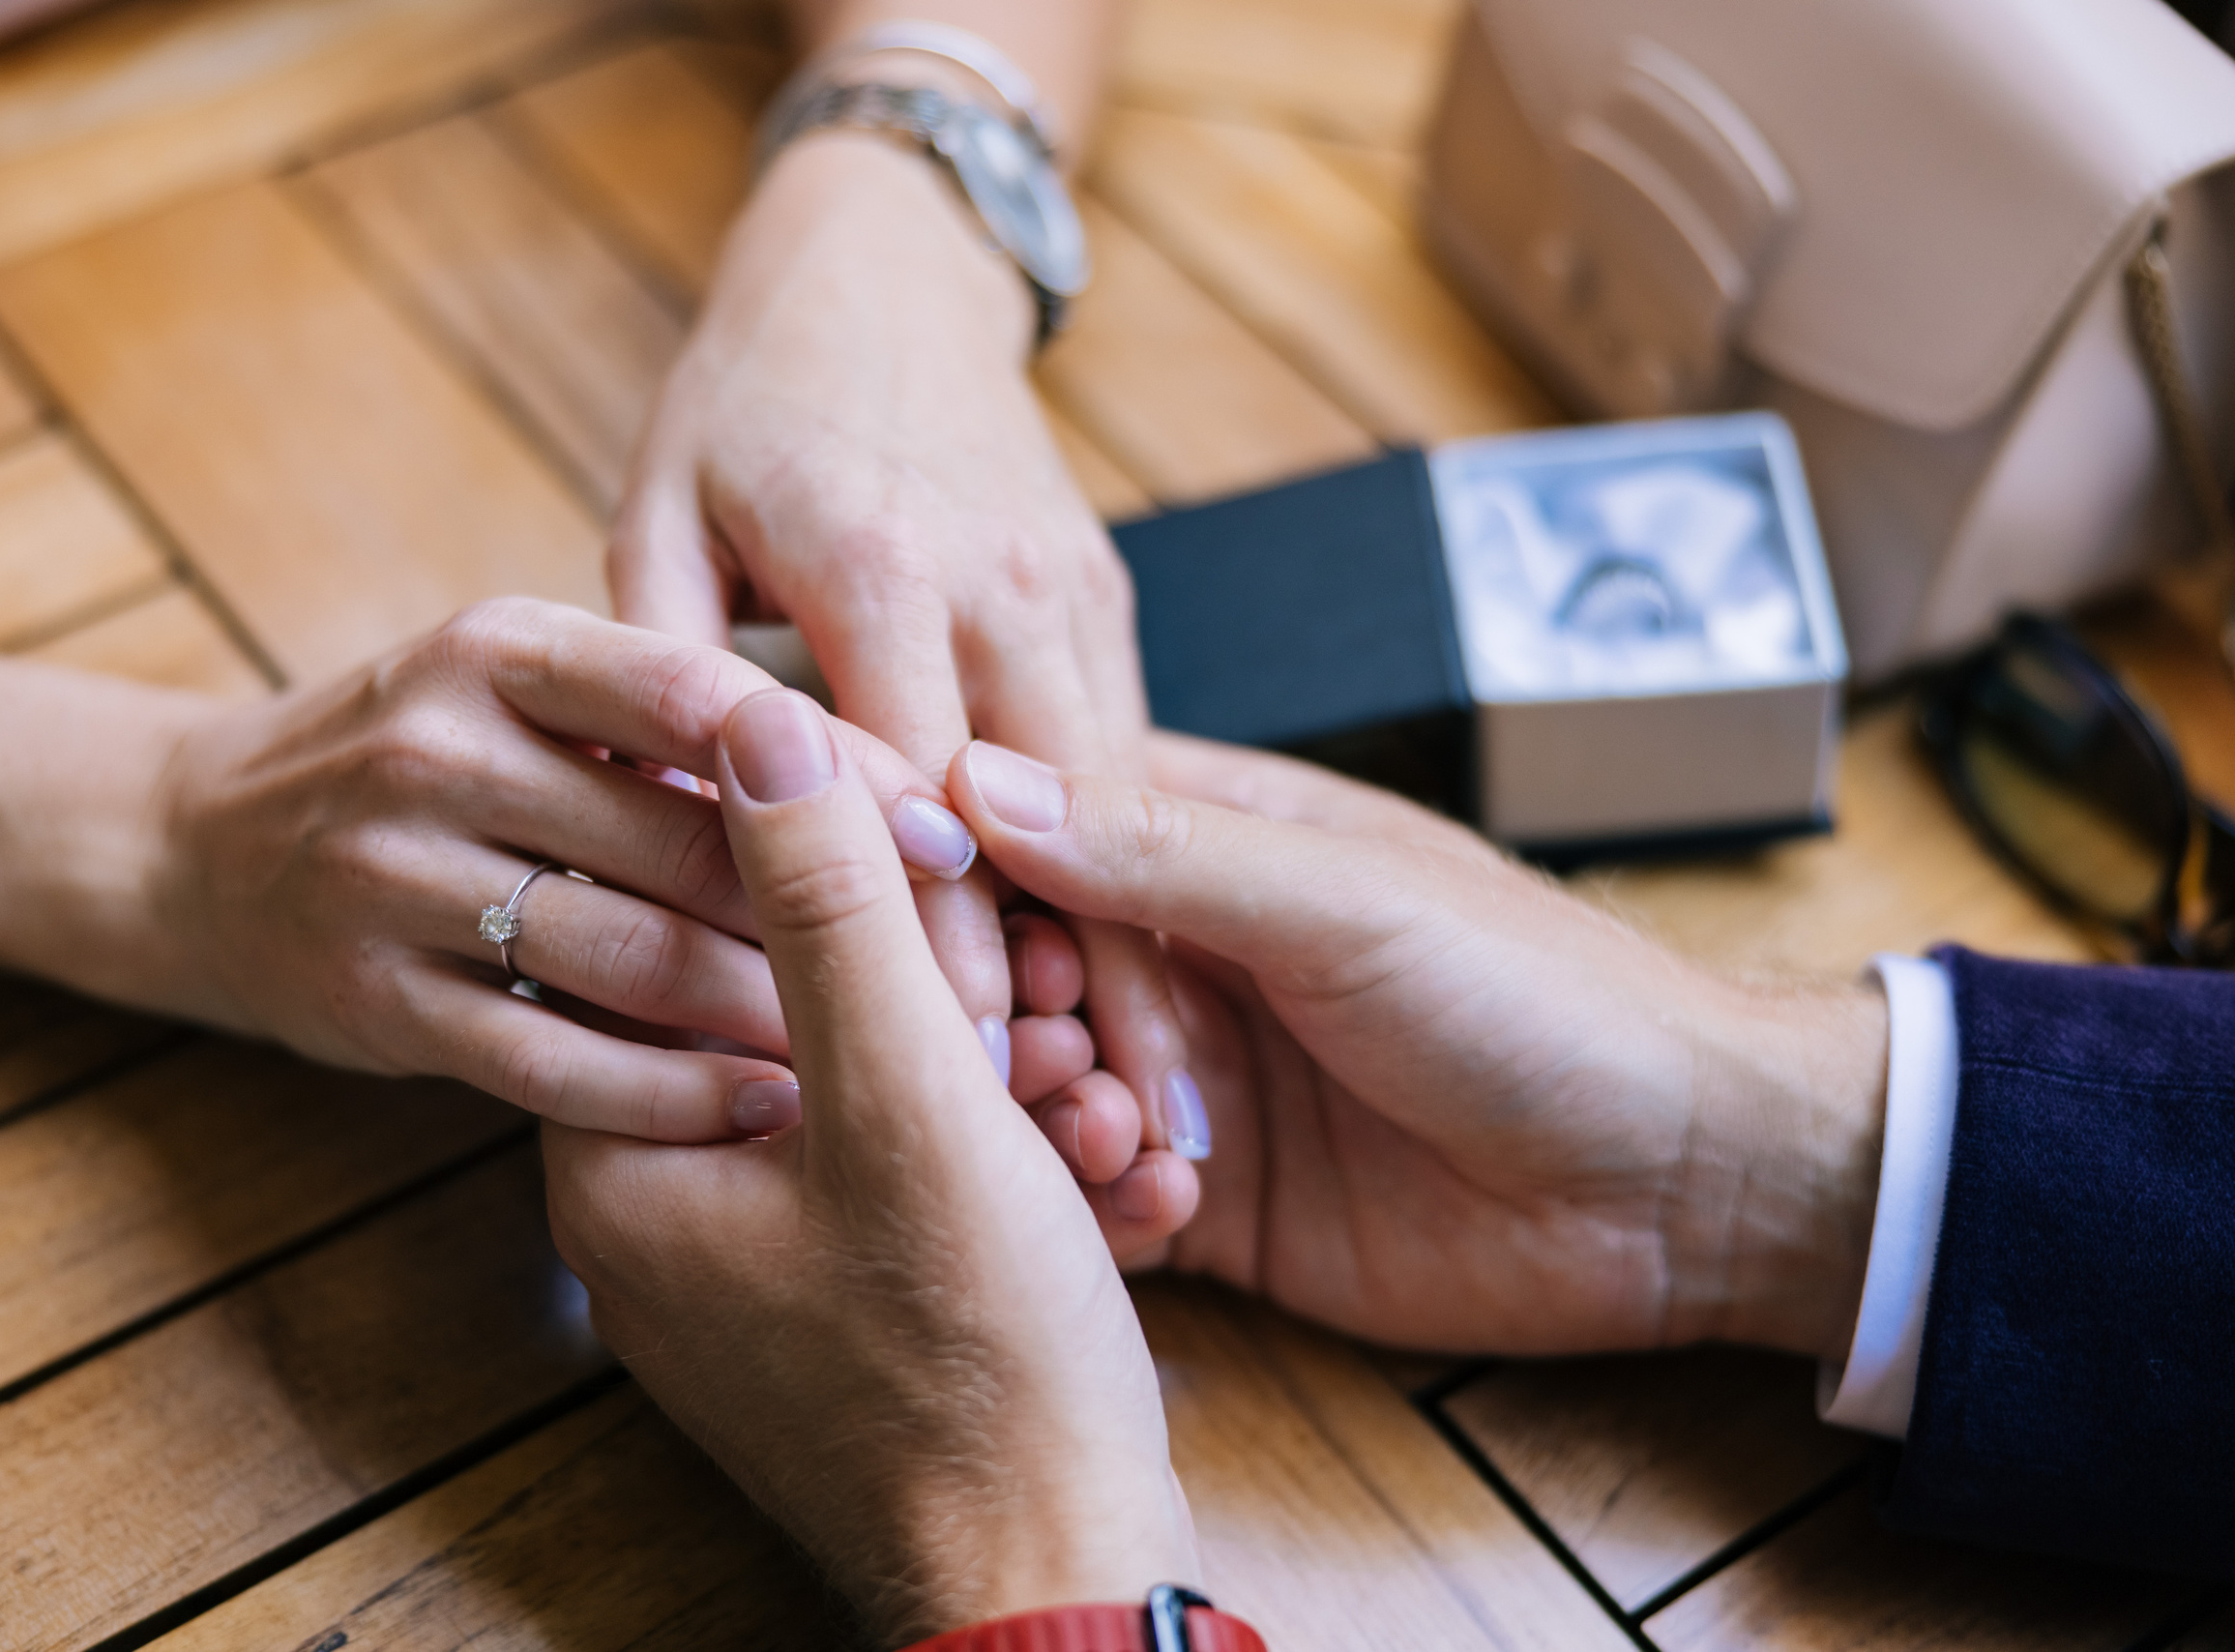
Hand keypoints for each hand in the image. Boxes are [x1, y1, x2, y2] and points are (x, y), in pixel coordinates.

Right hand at [148, 597, 1023, 1136]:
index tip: (957, 838)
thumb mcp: (523, 693)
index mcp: (501, 650)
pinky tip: (768, 1110)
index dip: (845, 771)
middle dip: (839, 913)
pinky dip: (670, 1094)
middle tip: (970, 973)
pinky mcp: (376, 1002)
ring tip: (899, 1057)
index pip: (705, 698)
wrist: (197, 848)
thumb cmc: (426, 761)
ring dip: (774, 1014)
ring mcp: (394, 879)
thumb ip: (668, 721)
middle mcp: (438, 749)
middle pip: (683, 837)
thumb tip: (884, 774)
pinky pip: (553, 1061)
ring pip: (629, 956)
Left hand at [545, 691, 1196, 1642]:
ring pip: (850, 1088)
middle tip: (1030, 1000)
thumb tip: (757, 715)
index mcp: (619, 1155)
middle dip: (922, 981)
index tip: (929, 857)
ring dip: (974, 1062)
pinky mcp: (826, 1304)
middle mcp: (651, 1213)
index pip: (663, 927)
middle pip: (770, 1005)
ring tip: (1077, 1082)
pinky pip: (890, 1171)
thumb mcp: (908, 1098)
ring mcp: (740, 1268)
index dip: (804, 865)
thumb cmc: (975, 1362)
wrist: (1053, 1576)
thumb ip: (828, 900)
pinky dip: (981, 1144)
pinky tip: (1079, 1147)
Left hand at [610, 133, 1197, 1157]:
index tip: (937, 1089)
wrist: (887, 260)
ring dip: (1128, 960)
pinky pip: (1132, 766)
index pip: (914, 797)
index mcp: (878, 567)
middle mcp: (1001, 583)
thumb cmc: (750, 394)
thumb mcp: (663, 509)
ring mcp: (1077, 590)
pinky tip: (1120, 996)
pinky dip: (1133, 884)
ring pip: (1124, 812)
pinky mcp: (1110, 601)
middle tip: (1080, 1150)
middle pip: (1051, 827)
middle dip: (1061, 992)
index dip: (928, 951)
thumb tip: (653, 827)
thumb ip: (663, 666)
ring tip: (1137, 1118)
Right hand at [950, 733, 1891, 1359]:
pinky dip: (1103, 1203)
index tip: (912, 907)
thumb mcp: (1345, 904)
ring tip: (1100, 1131)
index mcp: (1219, 842)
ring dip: (1047, 1110)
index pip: (1039, 823)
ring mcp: (1202, 1080)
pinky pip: (1106, 1198)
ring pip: (1048, 1086)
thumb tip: (984, 775)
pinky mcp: (1222, 1204)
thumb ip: (1163, 851)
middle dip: (1002, 1006)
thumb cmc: (1544, 1000)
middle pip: (1025, 962)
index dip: (965, 862)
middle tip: (1026, 1043)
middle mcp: (1192, 955)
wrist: (1682, 1184)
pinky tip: (1157, 1205)